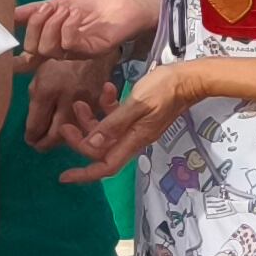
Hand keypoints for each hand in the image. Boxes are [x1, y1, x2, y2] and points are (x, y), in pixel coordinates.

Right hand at [21, 0, 155, 61]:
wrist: (128, 3)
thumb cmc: (96, 4)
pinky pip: (67, 45)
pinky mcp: (91, 51)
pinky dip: (66, 27)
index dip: (14, 47)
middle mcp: (62, 49)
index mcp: (52, 40)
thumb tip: (10, 14)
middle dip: (34, 25)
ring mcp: (76, 52)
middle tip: (48, 7)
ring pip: (47, 49)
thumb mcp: (60, 2)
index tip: (10, 29)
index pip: (27, 54)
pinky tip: (75, 16)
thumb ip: (36, 10)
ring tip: (64, 10)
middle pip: (33, 50)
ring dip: (51, 24)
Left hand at [24, 50, 114, 149]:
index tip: (29, 138)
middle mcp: (66, 99)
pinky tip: (71, 128)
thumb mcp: (37, 67)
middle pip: (55, 136)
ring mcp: (85, 103)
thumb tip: (23, 114)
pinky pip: (87, 124)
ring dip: (61, 140)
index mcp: (47, 90)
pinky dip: (77, 130)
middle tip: (38, 145)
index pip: (36, 125)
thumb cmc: (61, 56)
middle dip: (44, 144)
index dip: (30, 136)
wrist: (93, 46)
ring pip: (73, 133)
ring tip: (52, 139)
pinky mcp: (99, 104)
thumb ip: (30, 93)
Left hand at [57, 62, 202, 184]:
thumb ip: (114, 123)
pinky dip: (107, 106)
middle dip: (81, 139)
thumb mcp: (138, 103)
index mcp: (134, 139)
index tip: (64, 176)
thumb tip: (92, 143)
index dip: (85, 174)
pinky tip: (108, 89)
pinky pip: (116, 118)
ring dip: (90, 120)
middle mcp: (134, 137)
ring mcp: (136, 127)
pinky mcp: (138, 115)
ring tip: (81, 102)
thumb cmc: (166, 89)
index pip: (106, 166)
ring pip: (106, 132)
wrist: (190, 79)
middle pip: (102, 148)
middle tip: (66, 124)